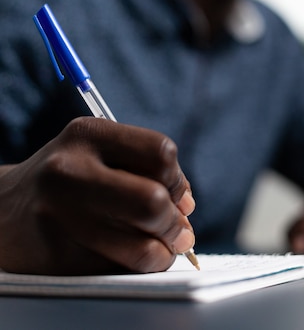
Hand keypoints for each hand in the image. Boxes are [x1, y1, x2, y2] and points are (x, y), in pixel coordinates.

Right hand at [0, 117, 195, 274]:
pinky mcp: (56, 255)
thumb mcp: (98, 151)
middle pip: (153, 200)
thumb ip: (145, 167)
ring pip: (142, 245)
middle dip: (176, 223)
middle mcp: (70, 170)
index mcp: (88, 133)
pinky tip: (130, 257)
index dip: (178, 179)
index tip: (176, 194)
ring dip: (164, 253)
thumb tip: (187, 205)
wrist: (3, 210)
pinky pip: (119, 269)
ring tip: (163, 250)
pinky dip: (136, 268)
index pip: (160, 152)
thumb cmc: (66, 177)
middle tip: (180, 231)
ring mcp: (60, 215)